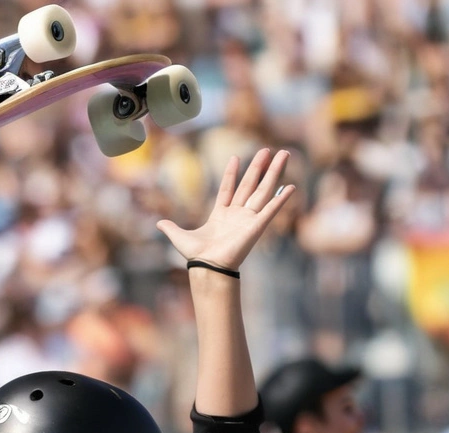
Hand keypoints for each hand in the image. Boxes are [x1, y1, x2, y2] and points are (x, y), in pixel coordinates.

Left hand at [157, 149, 295, 270]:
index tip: (236, 157)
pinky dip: (281, 199)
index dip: (231, 173)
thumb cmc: (197, 255)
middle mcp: (237, 214)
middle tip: (269, 150)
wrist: (209, 266)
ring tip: (284, 155)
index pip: (228, 188)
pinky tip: (291, 187)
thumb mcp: (180, 237)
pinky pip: (271, 210)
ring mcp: (248, 218)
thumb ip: (171, 228)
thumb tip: (157, 223)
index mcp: (221, 214)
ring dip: (274, 173)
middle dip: (259, 167)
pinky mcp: (257, 226)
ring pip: (263, 191)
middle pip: (250, 184)